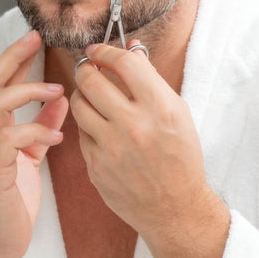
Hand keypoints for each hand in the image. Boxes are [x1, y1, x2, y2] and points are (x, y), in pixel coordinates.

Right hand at [0, 30, 67, 257]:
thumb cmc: (12, 204)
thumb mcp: (31, 158)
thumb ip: (40, 127)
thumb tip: (61, 99)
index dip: (12, 58)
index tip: (33, 37)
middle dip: (11, 58)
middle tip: (34, 39)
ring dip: (25, 92)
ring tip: (55, 90)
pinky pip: (7, 141)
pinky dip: (33, 132)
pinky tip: (55, 137)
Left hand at [70, 41, 208, 240]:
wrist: (176, 208)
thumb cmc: (180, 158)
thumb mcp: (177, 114)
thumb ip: (151, 80)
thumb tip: (130, 49)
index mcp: (161, 109)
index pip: (124, 63)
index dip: (106, 51)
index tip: (98, 50)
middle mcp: (135, 126)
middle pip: (92, 80)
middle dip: (86, 68)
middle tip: (87, 68)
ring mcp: (112, 147)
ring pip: (78, 104)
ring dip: (82, 94)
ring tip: (91, 96)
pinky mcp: (96, 166)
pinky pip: (81, 132)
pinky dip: (87, 125)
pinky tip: (99, 127)